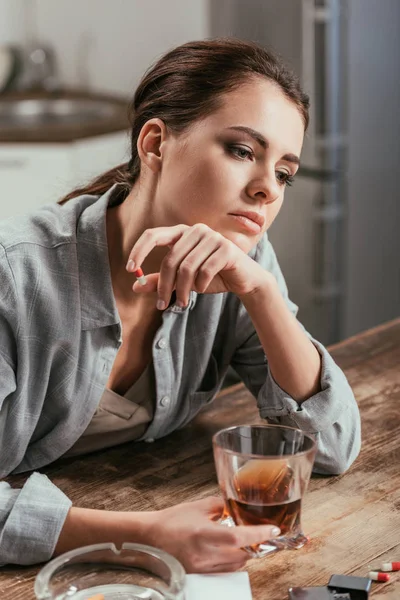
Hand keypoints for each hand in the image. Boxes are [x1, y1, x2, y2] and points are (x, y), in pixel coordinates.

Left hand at [126, 224, 270, 308]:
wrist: (244, 280)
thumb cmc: (211, 276)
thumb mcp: (182, 280)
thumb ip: (160, 281)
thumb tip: (135, 287)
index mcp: (182, 232)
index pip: (153, 235)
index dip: (139, 251)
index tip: (129, 269)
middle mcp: (196, 230)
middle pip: (170, 259)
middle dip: (163, 285)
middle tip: (161, 304)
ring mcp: (213, 237)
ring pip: (186, 268)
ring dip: (181, 290)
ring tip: (182, 303)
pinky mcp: (226, 249)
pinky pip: (204, 271)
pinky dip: (200, 285)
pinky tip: (201, 289)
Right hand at [145, 496, 279, 572]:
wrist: (150, 537)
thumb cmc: (172, 520)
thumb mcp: (198, 507)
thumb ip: (221, 506)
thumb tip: (238, 506)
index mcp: (204, 534)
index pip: (238, 537)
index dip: (258, 533)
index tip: (273, 529)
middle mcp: (204, 554)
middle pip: (242, 555)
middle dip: (253, 545)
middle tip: (258, 533)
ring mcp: (201, 568)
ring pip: (235, 566)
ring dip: (243, 555)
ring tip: (240, 542)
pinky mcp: (199, 576)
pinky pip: (224, 573)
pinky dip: (231, 563)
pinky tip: (227, 552)